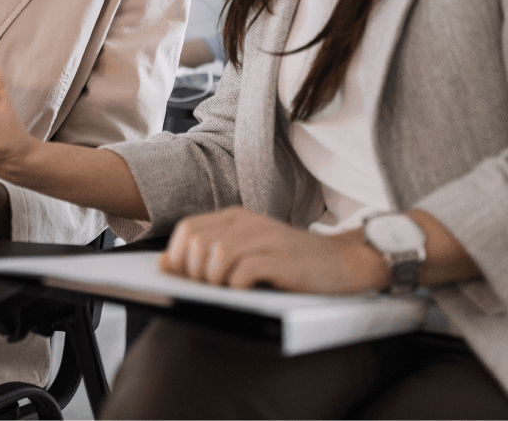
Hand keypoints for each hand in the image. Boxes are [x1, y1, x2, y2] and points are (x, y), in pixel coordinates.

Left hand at [161, 207, 388, 293]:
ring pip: (217, 255)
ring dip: (214, 280)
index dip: (179, 257)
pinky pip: (244, 272)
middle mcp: (247, 222)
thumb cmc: (290, 262)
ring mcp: (265, 239)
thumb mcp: (246, 251)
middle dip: (193, 271)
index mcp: (235, 217)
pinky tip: (247, 290)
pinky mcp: (282, 259)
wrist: (343, 261)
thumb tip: (163, 263)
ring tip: (229, 289)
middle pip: (196, 242)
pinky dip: (237, 286)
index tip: (187, 279)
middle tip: (210, 287)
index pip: (187, 229)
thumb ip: (206, 253)